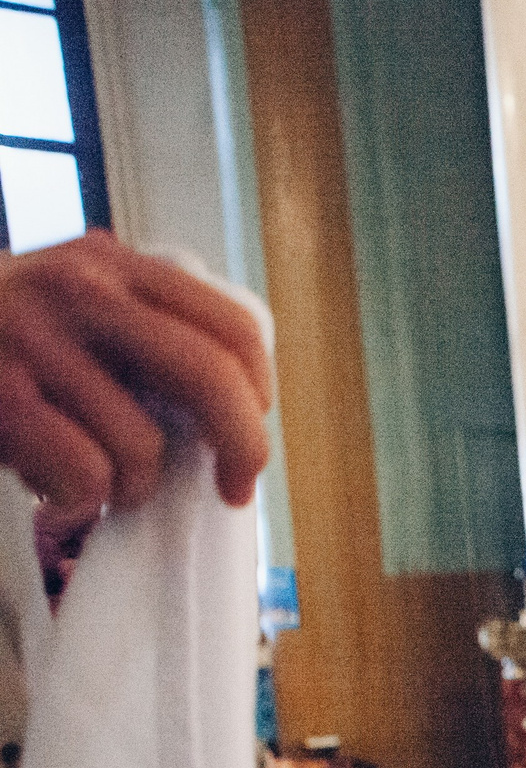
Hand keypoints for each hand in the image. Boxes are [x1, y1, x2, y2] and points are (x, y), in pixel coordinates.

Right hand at [0, 232, 272, 516]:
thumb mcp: (68, 308)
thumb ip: (139, 333)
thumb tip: (231, 413)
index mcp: (111, 266)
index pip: (229, 323)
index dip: (258, 387)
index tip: (252, 424)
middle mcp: (78, 292)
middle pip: (209, 378)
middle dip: (242, 447)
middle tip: (232, 489)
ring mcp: (33, 343)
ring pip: (143, 448)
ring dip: (132, 487)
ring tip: (98, 480)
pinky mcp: (0, 398)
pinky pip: (88, 476)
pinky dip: (82, 501)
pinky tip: (56, 489)